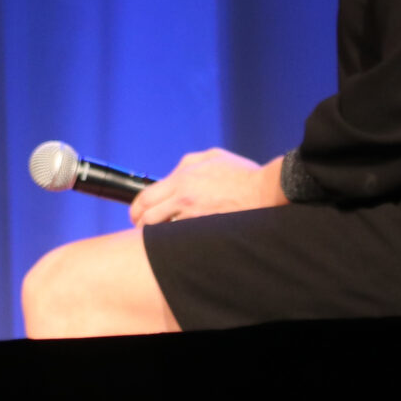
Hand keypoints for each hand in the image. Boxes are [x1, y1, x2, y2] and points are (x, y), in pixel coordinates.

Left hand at [129, 148, 286, 226]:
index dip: (136, 210)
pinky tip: (176, 243)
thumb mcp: (212, 157)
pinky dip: (175, 240)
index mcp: (182, 179)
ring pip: (161, 229)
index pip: (145, 197)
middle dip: (139, 225)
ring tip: (156, 240)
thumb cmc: (242, 173)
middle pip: (147, 216)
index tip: (135, 216)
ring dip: (156, 235)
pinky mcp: (205, 228)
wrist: (266, 190)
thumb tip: (174, 174)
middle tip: (140, 230)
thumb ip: (188, 164)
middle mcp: (183, 197)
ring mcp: (194, 214)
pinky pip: (181, 237)